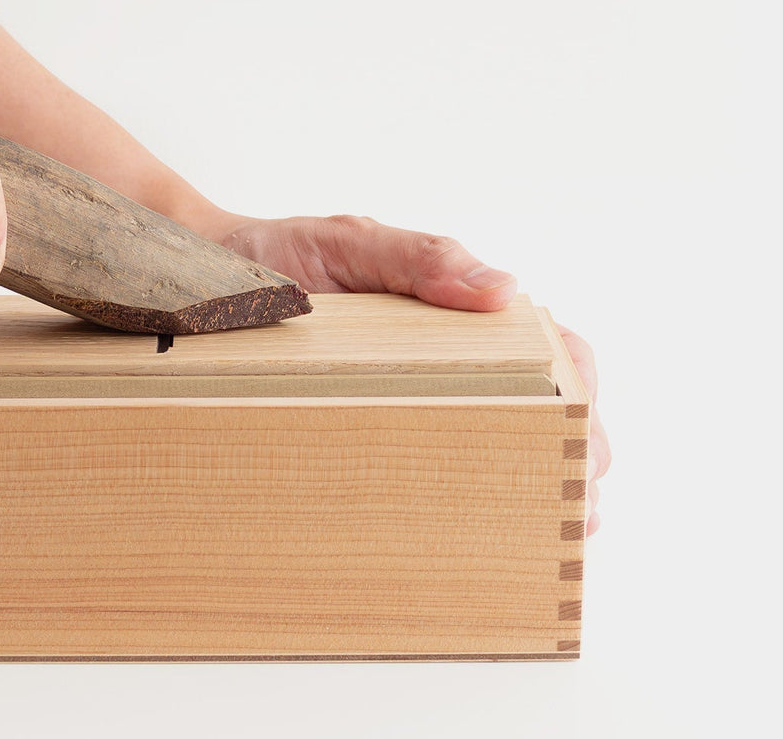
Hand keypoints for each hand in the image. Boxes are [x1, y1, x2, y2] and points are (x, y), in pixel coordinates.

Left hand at [215, 214, 609, 535]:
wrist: (197, 285)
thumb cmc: (279, 258)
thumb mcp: (350, 243)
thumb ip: (420, 257)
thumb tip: (503, 291)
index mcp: (459, 313)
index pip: (553, 349)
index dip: (582, 394)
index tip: (585, 435)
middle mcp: (447, 361)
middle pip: (540, 411)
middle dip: (568, 459)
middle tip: (576, 510)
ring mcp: (410, 399)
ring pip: (491, 448)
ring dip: (524, 490)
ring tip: (540, 539)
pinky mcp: (367, 432)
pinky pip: (422, 469)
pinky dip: (457, 502)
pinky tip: (470, 535)